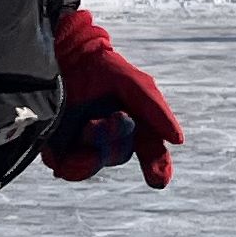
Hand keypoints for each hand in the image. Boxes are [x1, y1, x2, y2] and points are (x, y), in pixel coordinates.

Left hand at [41, 8, 182, 187]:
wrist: (66, 56)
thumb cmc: (104, 68)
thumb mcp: (134, 84)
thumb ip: (156, 109)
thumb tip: (178, 140)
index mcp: (133, 127)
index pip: (149, 153)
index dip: (157, 168)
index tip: (158, 180)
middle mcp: (108, 139)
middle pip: (118, 155)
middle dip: (116, 138)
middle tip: (114, 117)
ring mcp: (81, 145)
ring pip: (92, 165)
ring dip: (94, 147)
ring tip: (88, 125)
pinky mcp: (58, 148)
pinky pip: (67, 168)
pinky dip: (71, 160)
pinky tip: (71, 140)